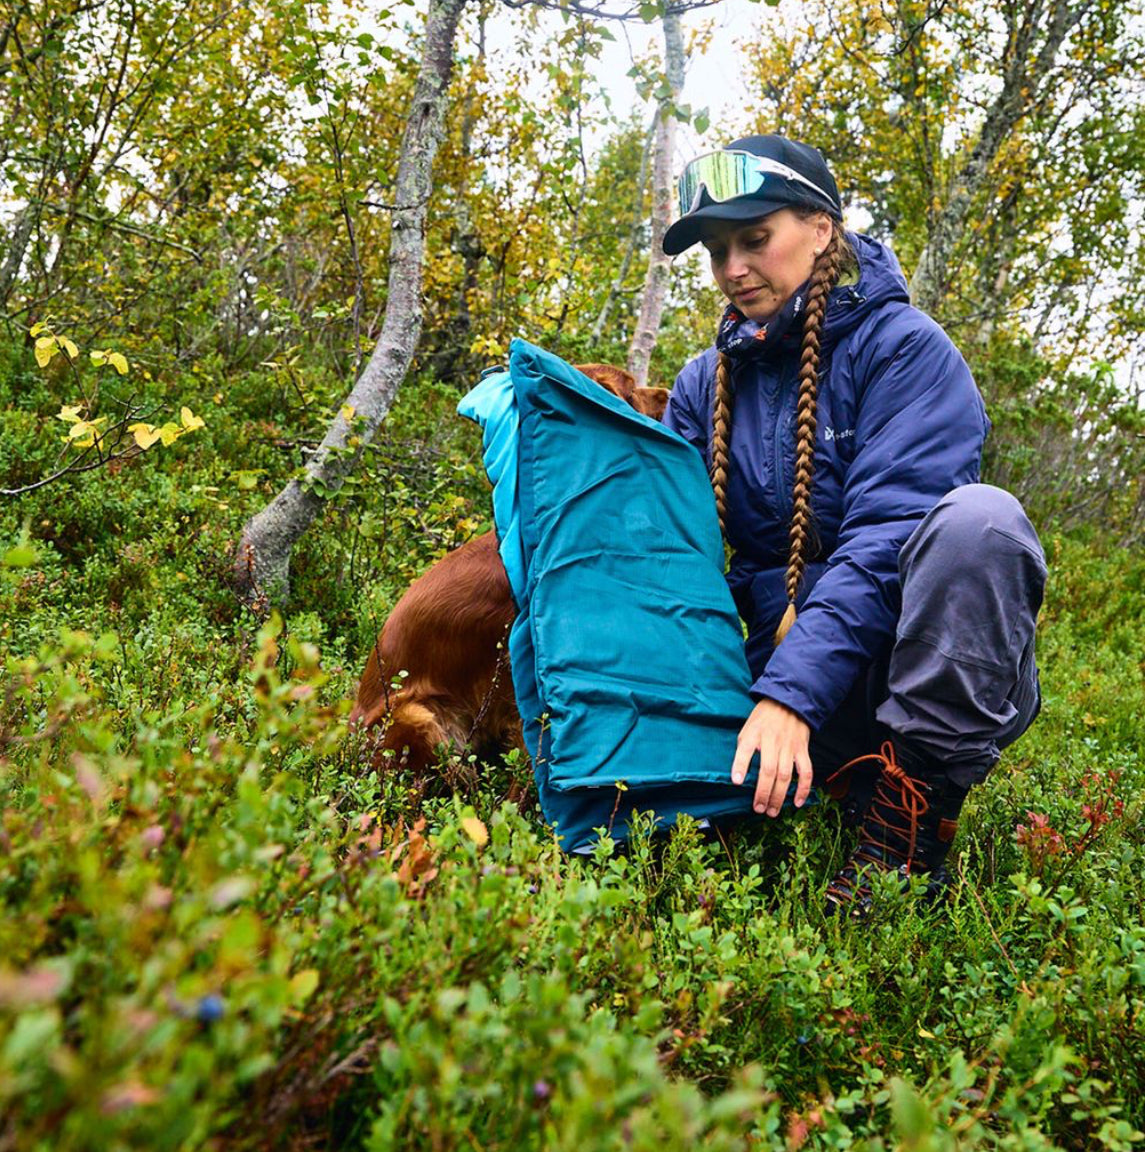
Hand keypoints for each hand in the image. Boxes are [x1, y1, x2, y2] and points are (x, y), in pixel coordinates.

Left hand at [730, 698, 812, 816]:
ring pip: (785, 776)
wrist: (789, 702)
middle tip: (758, 809)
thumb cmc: (764, 718)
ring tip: (772, 811)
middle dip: (763, 793)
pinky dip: (803, 789)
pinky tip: (796, 803)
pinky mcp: (802, 750)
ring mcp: (789, 746)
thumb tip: (739, 772)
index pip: (745, 750)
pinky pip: (806, 772)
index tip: (736, 782)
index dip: (740, 766)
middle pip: (768, 771)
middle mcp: (772, 741)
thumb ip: (745, 747)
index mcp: (755, 734)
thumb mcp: (748, 727)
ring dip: (779, 796)